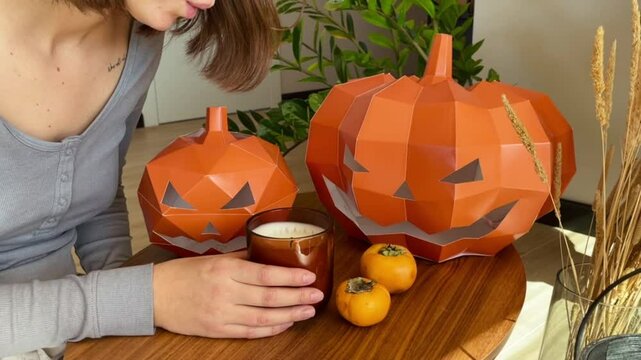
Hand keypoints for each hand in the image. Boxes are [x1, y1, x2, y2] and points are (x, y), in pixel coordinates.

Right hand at [152, 251, 323, 338]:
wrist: (154, 296)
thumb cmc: (184, 273)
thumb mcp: (214, 259)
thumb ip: (242, 259)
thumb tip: (270, 255)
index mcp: (226, 270)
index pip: (265, 274)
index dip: (290, 277)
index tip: (309, 276)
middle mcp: (225, 292)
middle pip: (269, 297)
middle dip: (297, 297)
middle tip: (317, 295)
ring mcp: (221, 314)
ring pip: (263, 318)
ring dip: (290, 315)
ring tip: (308, 311)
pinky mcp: (217, 331)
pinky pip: (250, 332)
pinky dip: (270, 329)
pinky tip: (285, 323)